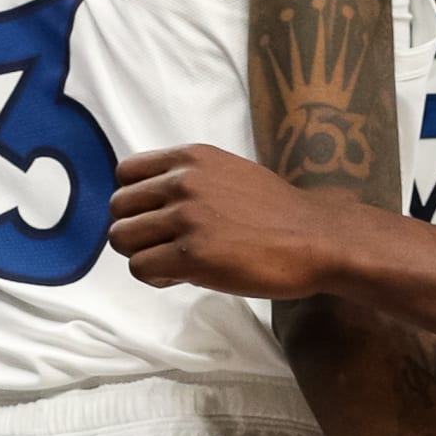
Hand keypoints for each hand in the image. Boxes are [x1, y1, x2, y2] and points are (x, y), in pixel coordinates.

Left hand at [108, 145, 367, 298]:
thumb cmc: (278, 212)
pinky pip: (140, 268)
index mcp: (192, 158)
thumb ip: (190, 180)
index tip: (154, 217)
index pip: (125, 173)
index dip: (134, 200)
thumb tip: (151, 203)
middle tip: (164, 246)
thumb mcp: (229, 173)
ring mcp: (187, 218)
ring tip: (173, 263)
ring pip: (123, 239)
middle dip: (135, 231)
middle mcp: (184, 182)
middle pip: (118, 209)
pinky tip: (183, 276)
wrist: (316, 238)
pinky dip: (155, 277)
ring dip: (142, 256)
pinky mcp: (191, 256)